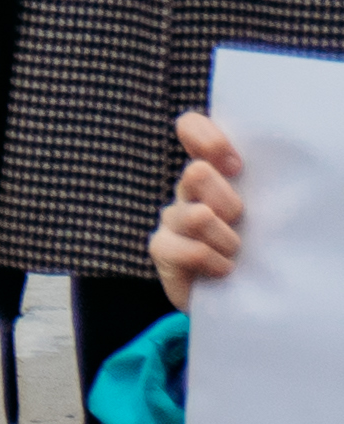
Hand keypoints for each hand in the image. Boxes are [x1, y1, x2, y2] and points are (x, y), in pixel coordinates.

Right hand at [156, 109, 245, 304]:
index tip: (235, 166)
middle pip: (196, 172)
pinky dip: (214, 263)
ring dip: (226, 240)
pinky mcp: (161, 248)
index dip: (208, 140)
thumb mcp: (261, 213)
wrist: (238, 295)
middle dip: (227, 201)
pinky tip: (222, 270)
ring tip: (234, 253)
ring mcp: (171, 218)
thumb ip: (258, 188)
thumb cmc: (258, 249)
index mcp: (212, 171)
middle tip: (238, 221)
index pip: (191, 128)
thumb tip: (263, 172)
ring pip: (197, 216)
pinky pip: (190, 250)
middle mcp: (186, 189)